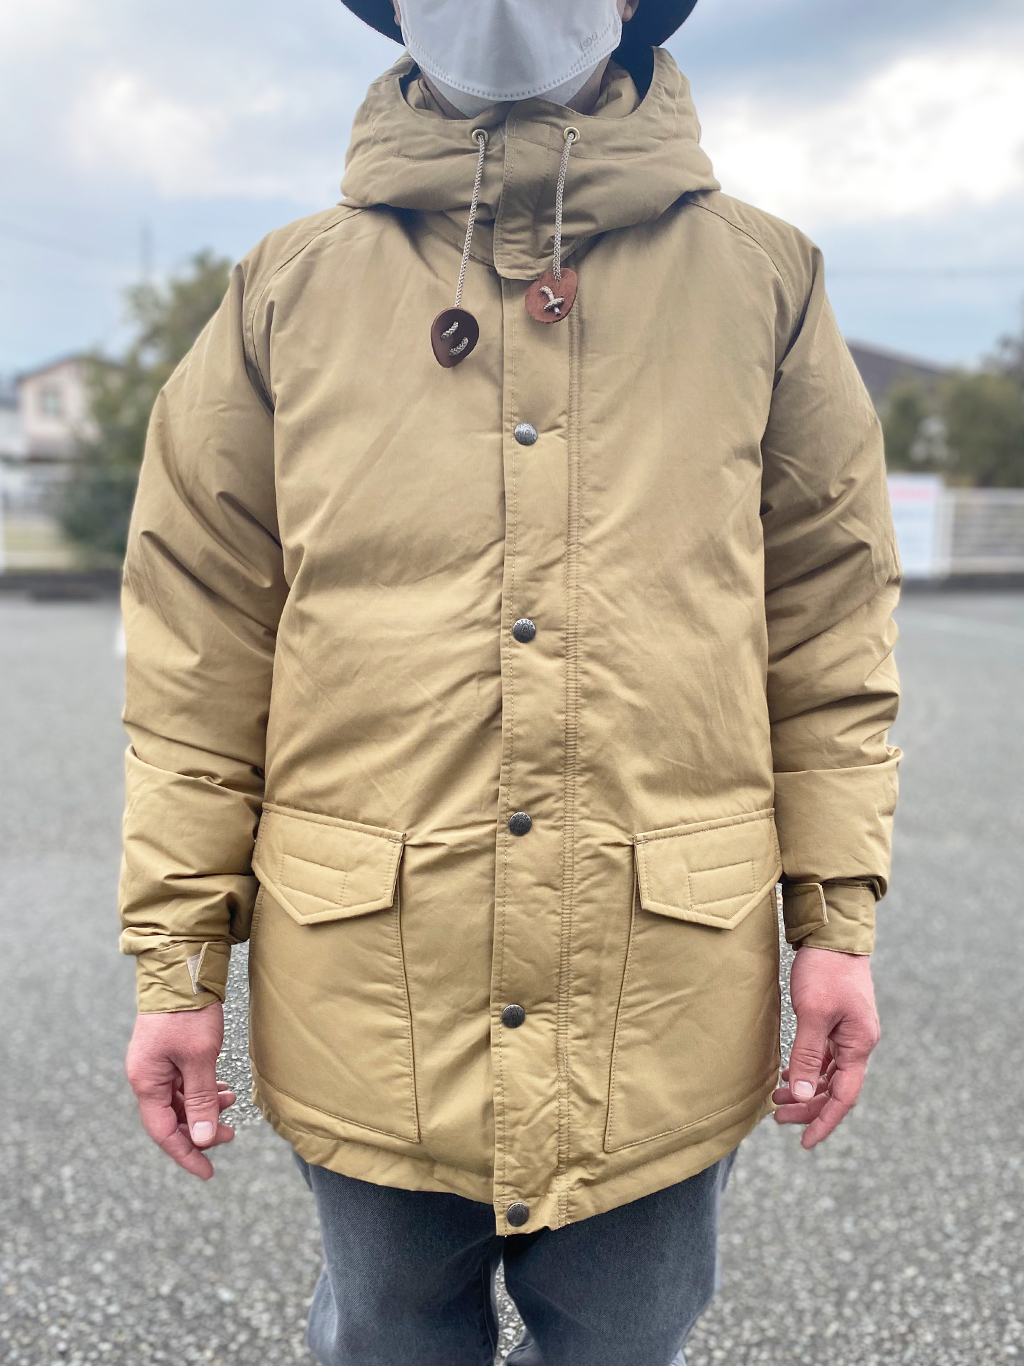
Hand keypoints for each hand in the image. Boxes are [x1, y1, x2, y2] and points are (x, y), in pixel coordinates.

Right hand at [125, 1002, 235, 1178]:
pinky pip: (183, 1083)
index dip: (186, 1154)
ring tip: (231, 1102)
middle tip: (229, 1133)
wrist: (183, 969)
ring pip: (180, 1100)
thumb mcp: (200, 1058)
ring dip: (205, 1107)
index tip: (208, 1171)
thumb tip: (201, 1138)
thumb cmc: (188, 1012)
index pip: (163, 1131)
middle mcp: (146, 1076)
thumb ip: (201, 1099)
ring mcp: (156, 1064)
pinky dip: (203, 1090)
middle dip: (200, 1129)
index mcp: (146, 1081)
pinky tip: (222, 1088)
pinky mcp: (168, 1053)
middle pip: (172, 1118)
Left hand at [773, 946, 880, 1148]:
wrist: (833, 935)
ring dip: (806, 1088)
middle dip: (809, 1106)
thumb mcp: (812, 1013)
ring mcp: (850, 1032)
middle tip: (778, 1117)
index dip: (824, 1121)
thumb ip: (808, 1055)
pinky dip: (809, 1069)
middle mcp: (859, 1042)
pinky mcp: (838, 1022)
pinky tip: (790, 1072)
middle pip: (836, 1088)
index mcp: (859, 1044)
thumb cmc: (825, 971)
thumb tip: (805, 1094)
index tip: (805, 1142)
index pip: (844, 1096)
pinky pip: (825, 1057)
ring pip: (830, 1074)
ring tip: (778, 1099)